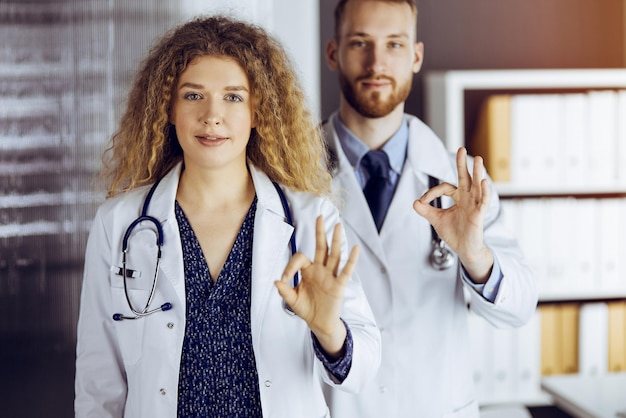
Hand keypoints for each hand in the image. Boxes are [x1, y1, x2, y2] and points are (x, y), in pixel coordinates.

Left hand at [275, 215, 358, 356]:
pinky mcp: (339, 285)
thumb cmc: (307, 309)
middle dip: (320, 232)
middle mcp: (320, 270)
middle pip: (321, 247)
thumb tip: (276, 281)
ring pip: (334, 255)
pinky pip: (346, 271)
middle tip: (319, 216)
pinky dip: (351, 260)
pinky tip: (355, 248)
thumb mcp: (292, 300)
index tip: (284, 278)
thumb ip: (284, 291)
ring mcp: (331, 276)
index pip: (300, 259)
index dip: (290, 266)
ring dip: (336, 241)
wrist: (319, 323)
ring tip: (338, 226)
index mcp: (308, 271)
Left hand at [412, 147, 493, 281]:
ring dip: (478, 172)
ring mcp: (475, 205)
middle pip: (466, 178)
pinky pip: (483, 201)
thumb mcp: (436, 220)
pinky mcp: (479, 215)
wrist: (464, 249)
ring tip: (478, 159)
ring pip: (477, 186)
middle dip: (462, 164)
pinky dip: (484, 192)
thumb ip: (426, 211)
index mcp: (458, 197)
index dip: (432, 192)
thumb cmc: (454, 233)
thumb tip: (415, 202)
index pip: (445, 187)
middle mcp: (468, 198)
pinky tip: (483, 182)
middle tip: (461, 149)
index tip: (423, 202)